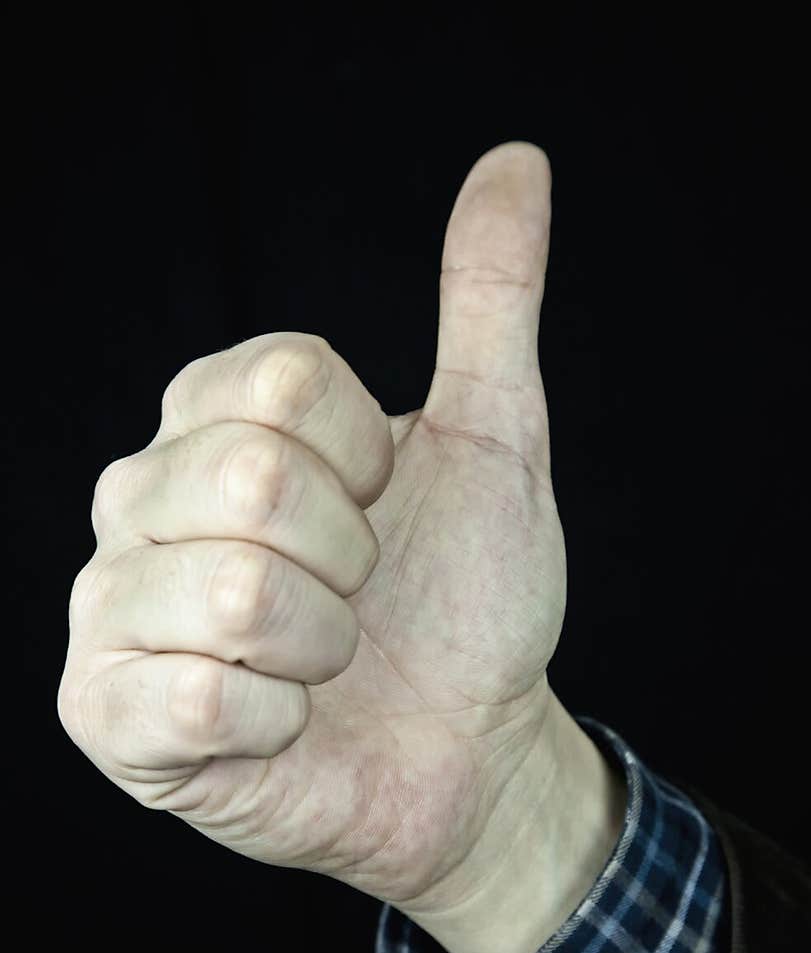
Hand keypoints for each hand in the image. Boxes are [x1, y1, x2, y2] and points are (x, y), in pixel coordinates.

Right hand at [58, 143, 587, 943]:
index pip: (284, 384)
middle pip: (254, 479)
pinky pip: (196, 699)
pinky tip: (280, 727)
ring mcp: (114, 610)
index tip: (386, 509)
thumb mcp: (494, 441)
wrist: (470, 749)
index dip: (369, 462)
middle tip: (358, 601)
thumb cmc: (466, 603)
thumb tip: (515, 162)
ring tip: (321, 667)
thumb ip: (488, 301)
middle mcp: (141, 502)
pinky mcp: (110, 717)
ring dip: (321, 646)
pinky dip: (276, 722)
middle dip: (352, 561)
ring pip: (234, 592)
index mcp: (211, 423)